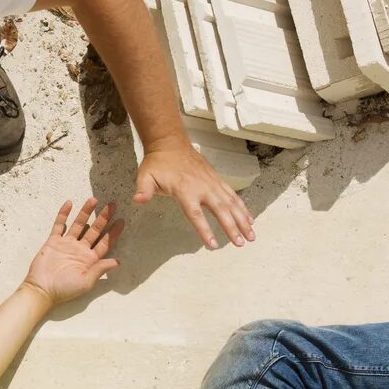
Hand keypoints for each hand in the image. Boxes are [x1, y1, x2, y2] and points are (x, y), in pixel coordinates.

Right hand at [22, 199, 122, 304]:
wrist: (42, 289)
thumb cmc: (65, 289)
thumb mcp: (86, 282)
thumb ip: (100, 269)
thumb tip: (118, 262)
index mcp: (90, 259)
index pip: (104, 243)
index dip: (113, 232)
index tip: (122, 220)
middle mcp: (80, 249)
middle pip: (94, 230)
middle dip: (103, 217)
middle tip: (112, 204)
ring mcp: (67, 244)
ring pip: (79, 224)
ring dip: (86, 212)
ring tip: (93, 199)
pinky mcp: (53, 241)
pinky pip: (59, 225)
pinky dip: (64, 214)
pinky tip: (69, 203)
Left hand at [134, 143, 254, 248]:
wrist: (170, 142)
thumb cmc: (157, 163)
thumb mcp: (145, 176)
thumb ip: (143, 190)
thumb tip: (137, 200)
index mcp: (185, 190)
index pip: (196, 214)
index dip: (205, 230)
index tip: (213, 245)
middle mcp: (202, 187)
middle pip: (221, 210)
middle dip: (232, 227)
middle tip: (240, 243)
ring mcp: (212, 182)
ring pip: (231, 203)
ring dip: (242, 219)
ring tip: (251, 235)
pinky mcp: (216, 179)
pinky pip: (232, 195)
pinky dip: (242, 207)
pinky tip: (249, 219)